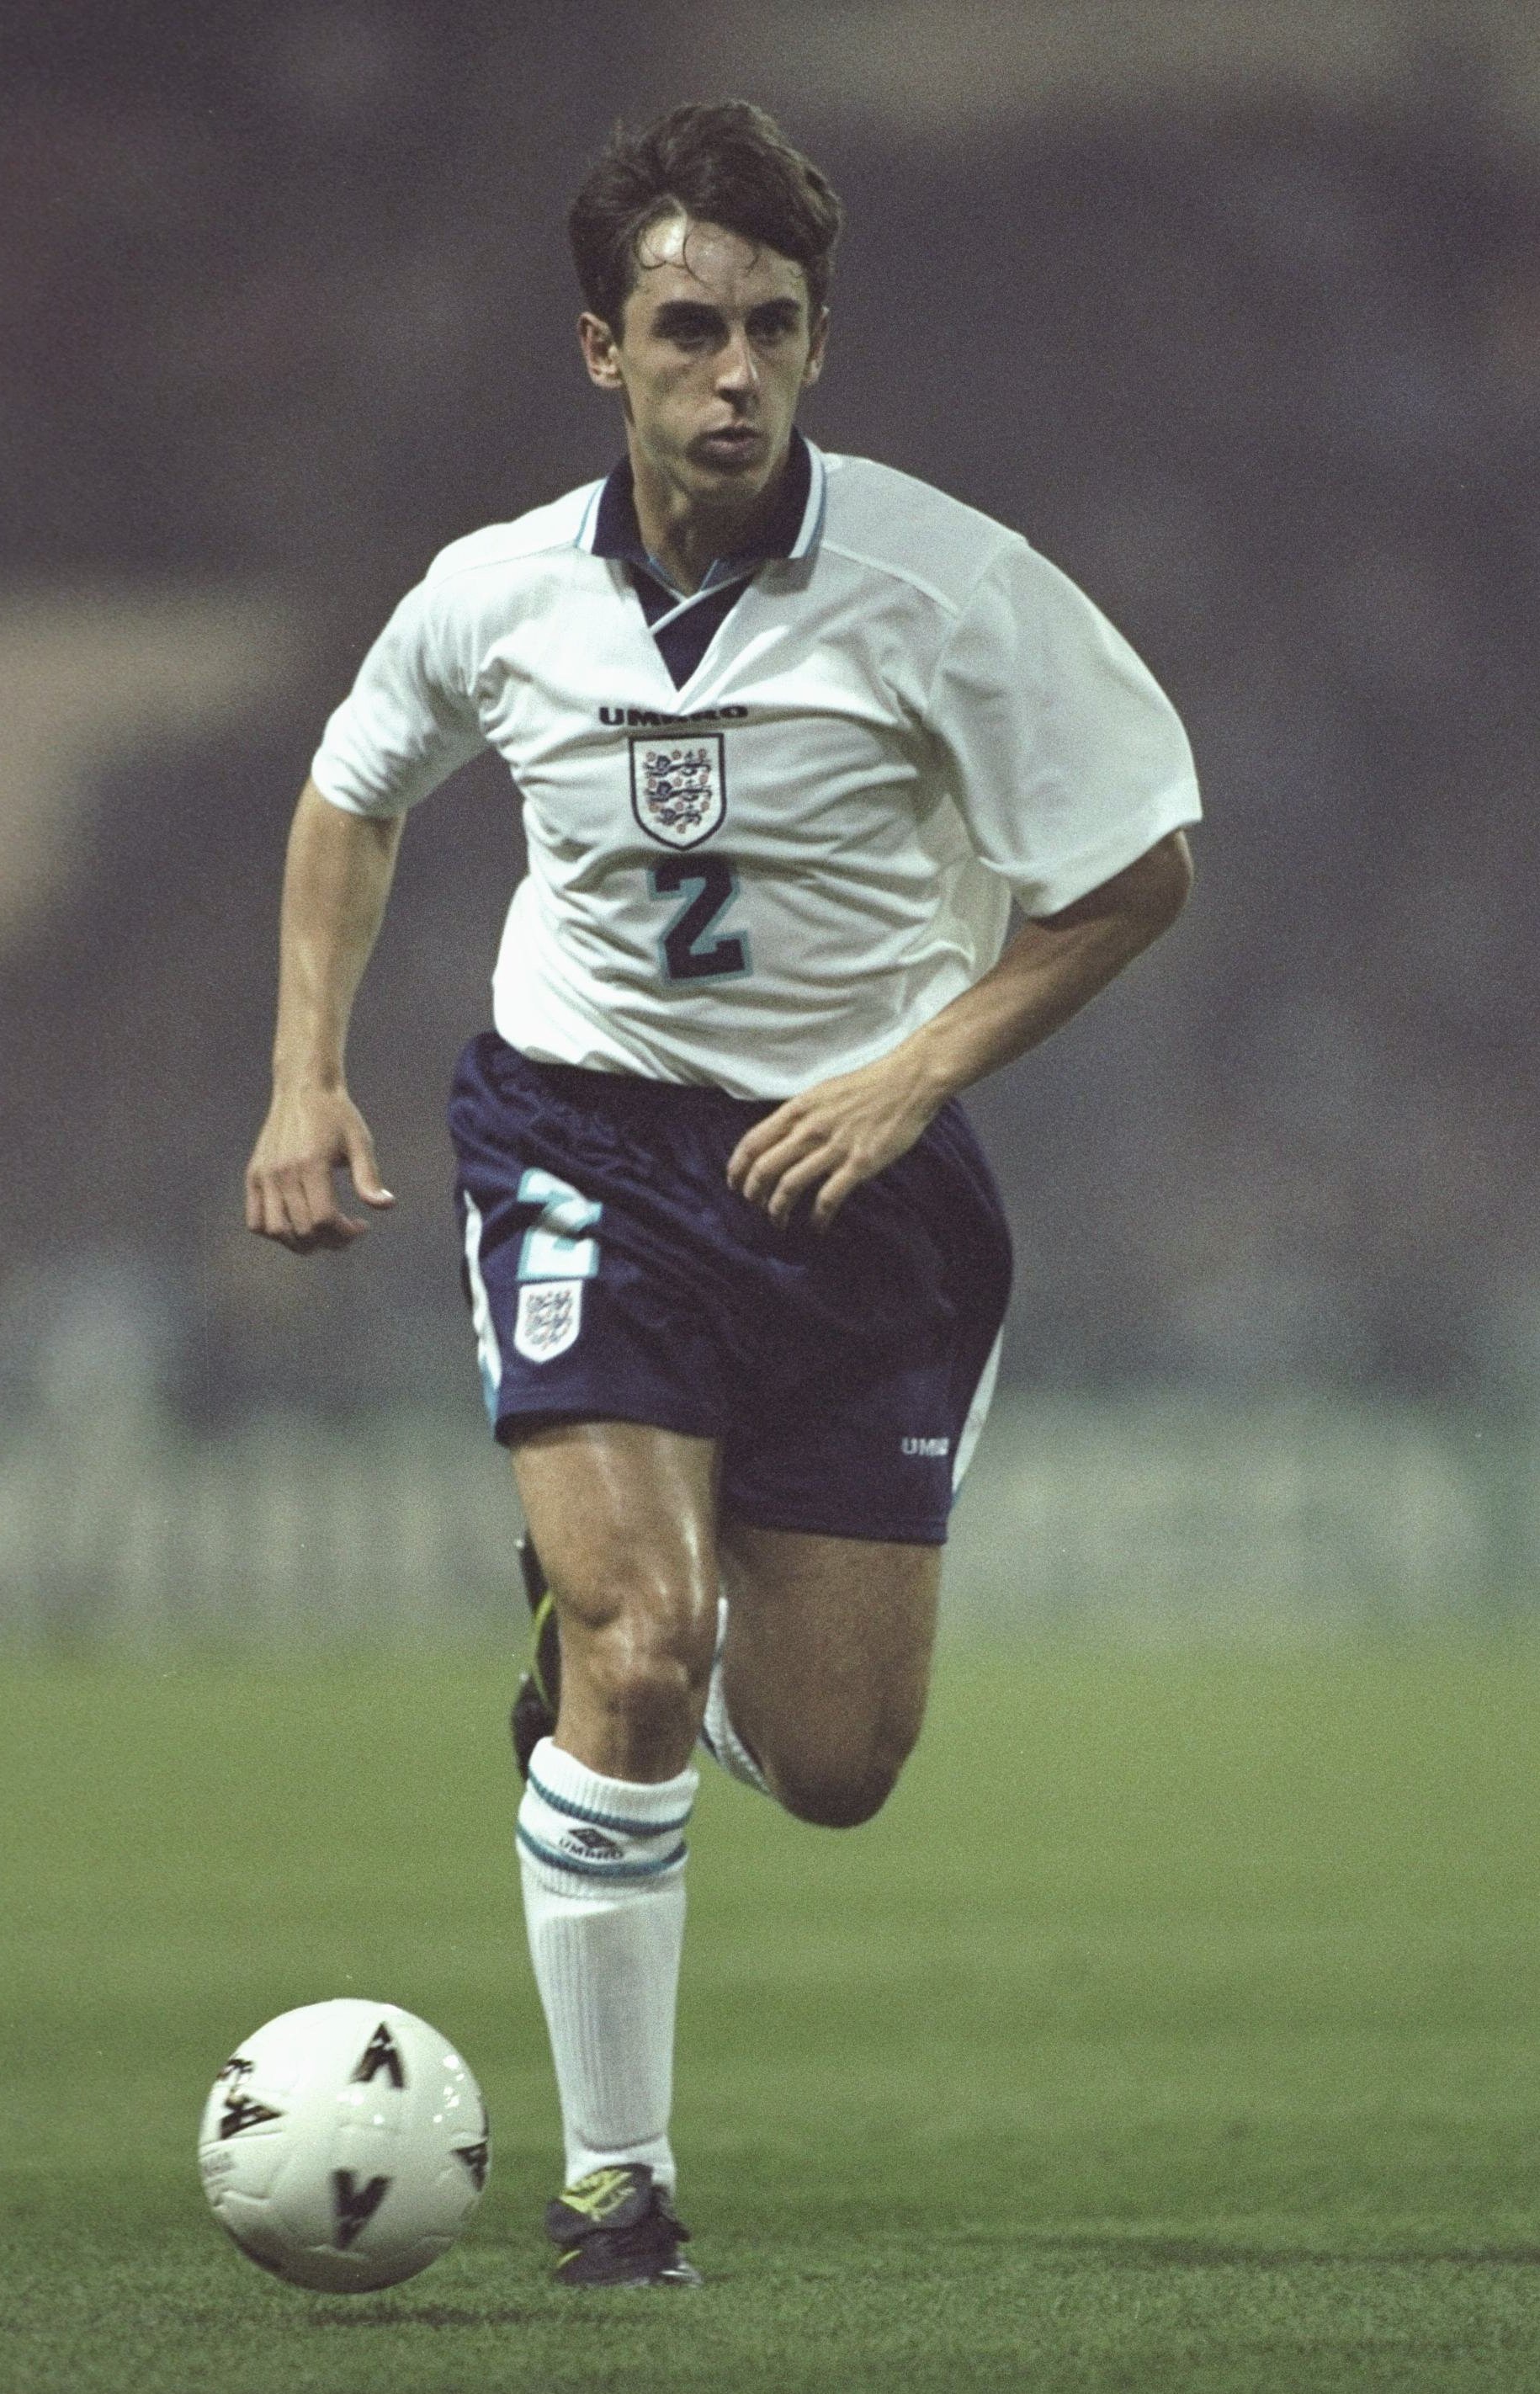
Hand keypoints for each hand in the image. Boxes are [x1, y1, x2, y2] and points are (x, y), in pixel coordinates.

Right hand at [244, 1084, 394, 1253]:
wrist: (303, 1089)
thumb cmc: (336, 1115)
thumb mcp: (360, 1142)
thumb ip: (369, 1177)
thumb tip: (386, 1206)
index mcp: (311, 1164)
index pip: (324, 1219)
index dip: (345, 1234)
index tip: (361, 1226)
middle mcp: (283, 1172)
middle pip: (303, 1229)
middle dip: (330, 1241)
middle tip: (346, 1232)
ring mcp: (264, 1175)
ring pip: (276, 1231)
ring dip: (301, 1243)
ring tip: (321, 1234)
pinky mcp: (254, 1175)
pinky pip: (255, 1219)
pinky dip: (274, 1232)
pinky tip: (295, 1224)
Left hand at [726, 1049, 944, 1231]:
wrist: (907, 1082)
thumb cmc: (866, 1085)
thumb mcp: (821, 1092)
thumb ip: (798, 1115)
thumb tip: (777, 1138)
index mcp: (797, 1109)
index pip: (753, 1143)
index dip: (737, 1168)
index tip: (734, 1184)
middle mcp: (810, 1129)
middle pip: (765, 1169)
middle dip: (754, 1194)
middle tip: (754, 1207)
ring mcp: (834, 1148)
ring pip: (790, 1187)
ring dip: (778, 1210)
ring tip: (778, 1221)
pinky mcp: (859, 1165)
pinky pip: (828, 1199)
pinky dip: (818, 1218)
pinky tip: (817, 1226)